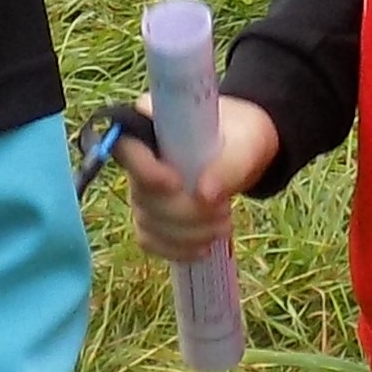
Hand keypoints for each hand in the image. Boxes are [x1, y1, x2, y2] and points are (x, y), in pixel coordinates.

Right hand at [113, 92, 273, 267]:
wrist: (246, 153)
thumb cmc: (244, 137)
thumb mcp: (247, 145)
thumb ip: (229, 165)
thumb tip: (203, 195)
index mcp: (153, 122)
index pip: (125, 145)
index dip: (144, 169)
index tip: (176, 183)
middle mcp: (140, 156)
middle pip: (142, 193)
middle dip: (185, 211)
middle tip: (224, 209)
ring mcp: (142, 187)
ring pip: (147, 221)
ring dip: (187, 234)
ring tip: (223, 225)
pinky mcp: (152, 214)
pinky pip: (150, 239)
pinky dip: (176, 249)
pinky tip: (203, 247)